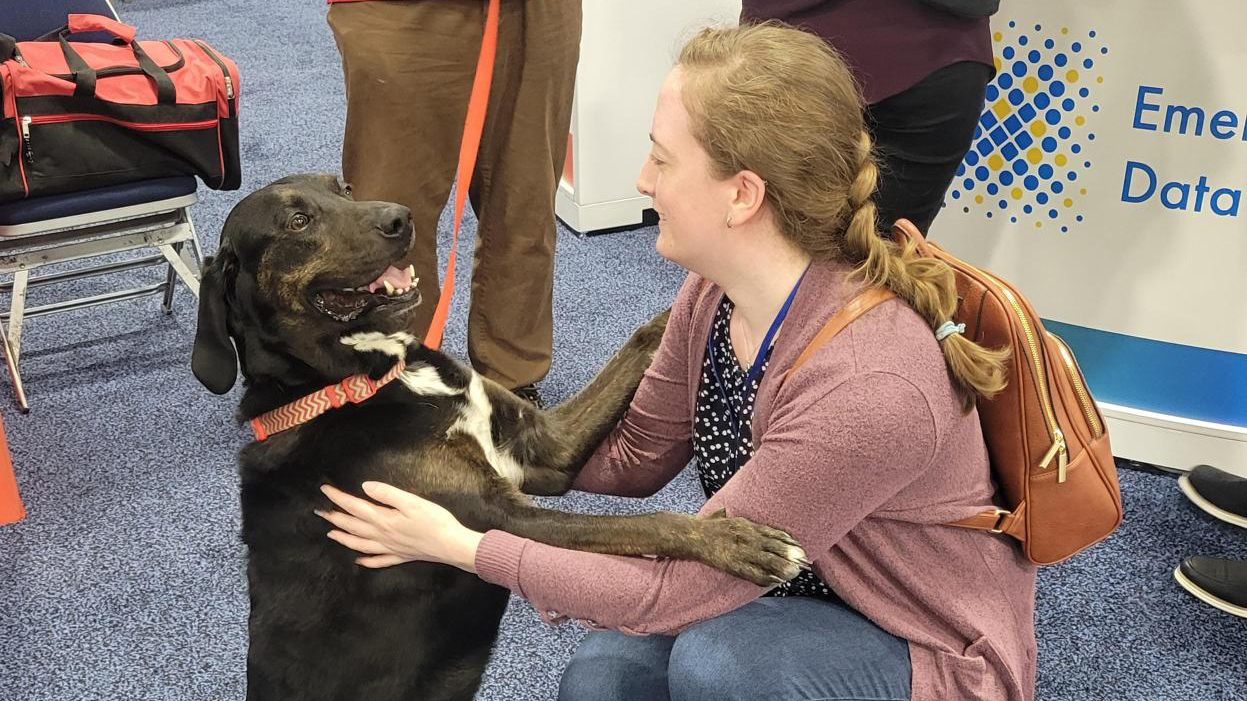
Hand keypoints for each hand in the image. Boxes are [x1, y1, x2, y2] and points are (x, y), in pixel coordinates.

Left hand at [316, 482, 483, 571]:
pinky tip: (359, 561)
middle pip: (352, 526)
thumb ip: (387, 494)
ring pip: (359, 544)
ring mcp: (390, 548)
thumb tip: (365, 487)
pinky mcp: (400, 556)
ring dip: (344, 538)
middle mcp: (382, 535)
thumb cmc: (435, 521)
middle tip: (319, 511)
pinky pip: (378, 560)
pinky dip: (366, 561)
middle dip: (334, 517)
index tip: (325, 489)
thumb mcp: (411, 501)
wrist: (451, 546)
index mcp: (383, 519)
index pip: (354, 506)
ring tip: (331, 533)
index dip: (338, 497)